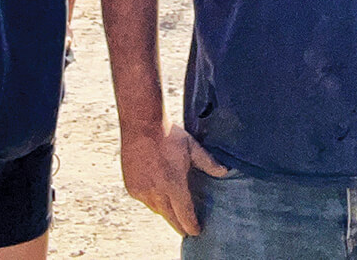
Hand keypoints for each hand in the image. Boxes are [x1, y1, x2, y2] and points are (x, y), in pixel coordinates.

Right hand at [120, 121, 229, 236]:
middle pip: (170, 217)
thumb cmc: (168, 135)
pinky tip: (159, 197)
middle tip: (186, 231)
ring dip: (166, 213)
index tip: (196, 232)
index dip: (191, 225)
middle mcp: (156, 192)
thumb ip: (208, 163)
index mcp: (174, 184)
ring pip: (157, 210)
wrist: (141, 126)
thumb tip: (224, 172)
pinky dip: (153, 201)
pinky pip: (145, 201)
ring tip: (174, 214)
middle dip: (179, 225)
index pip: (184, 213)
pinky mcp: (131, 187)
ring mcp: (142, 191)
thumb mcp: (192, 147)